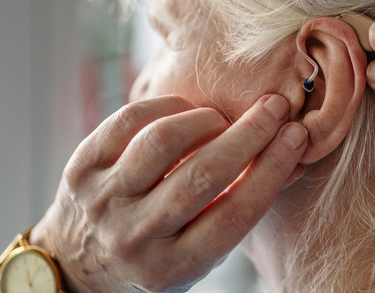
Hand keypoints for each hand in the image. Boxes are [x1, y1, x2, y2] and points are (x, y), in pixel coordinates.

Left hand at [30, 94, 306, 291]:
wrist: (78, 263)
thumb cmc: (155, 254)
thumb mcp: (197, 252)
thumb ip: (240, 208)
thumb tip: (292, 154)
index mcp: (172, 268)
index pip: (236, 214)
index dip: (273, 168)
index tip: (296, 136)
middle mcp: (134, 237)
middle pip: (203, 175)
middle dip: (249, 134)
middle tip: (274, 108)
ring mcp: (103, 200)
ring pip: (163, 141)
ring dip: (205, 119)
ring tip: (221, 119)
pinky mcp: (81, 167)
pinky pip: (128, 120)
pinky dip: (167, 106)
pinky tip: (185, 109)